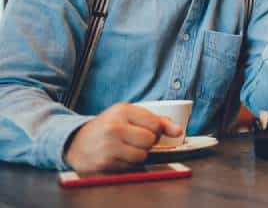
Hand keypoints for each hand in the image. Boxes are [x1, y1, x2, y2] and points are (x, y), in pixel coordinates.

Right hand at [64, 103, 182, 172]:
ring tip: (125, 147)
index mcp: (122, 111)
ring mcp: (107, 147)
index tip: (147, 130)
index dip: (156, 130)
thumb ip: (157, 120)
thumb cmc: (108, 126)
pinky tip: (117, 156)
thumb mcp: (130, 115)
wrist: (76, 141)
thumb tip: (179, 131)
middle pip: (150, 140)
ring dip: (139, 154)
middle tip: (134, 139)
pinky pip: (130, 167)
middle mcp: (114, 128)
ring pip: (142, 156)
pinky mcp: (103, 164)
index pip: (155, 124)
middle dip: (147, 142)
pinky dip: (127, 164)